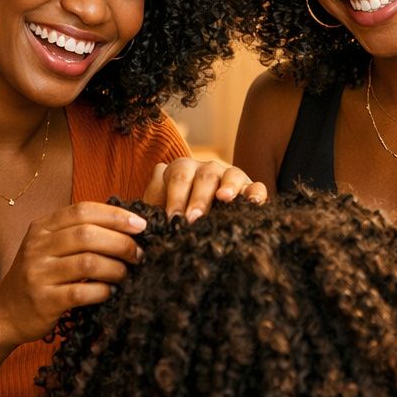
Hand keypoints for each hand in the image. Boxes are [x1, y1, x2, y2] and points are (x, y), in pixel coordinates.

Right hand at [0, 202, 147, 343]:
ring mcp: (38, 274)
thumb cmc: (39, 276)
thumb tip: (127, 224)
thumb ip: (78, 232)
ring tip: (126, 274)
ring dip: (116, 268)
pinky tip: (110, 292)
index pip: (82, 211)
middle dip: (121, 243)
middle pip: (88, 235)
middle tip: (138, 254)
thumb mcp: (49, 246)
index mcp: (42, 227)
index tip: (140, 224)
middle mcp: (37, 247)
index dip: (115, 215)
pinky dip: (103, 291)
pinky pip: (82, 292)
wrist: (4, 313)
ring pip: (88, 263)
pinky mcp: (44, 301)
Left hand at [142, 157, 266, 220]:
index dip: (174, 198)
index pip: (178, 177)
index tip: (172, 219)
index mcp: (181, 170)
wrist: (198, 226)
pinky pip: (256, 187)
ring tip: (223, 199)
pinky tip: (254, 204)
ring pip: (230, 175)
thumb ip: (150, 209)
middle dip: (198, 198)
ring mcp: (230, 177)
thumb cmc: (175, 220)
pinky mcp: (250, 189)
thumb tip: (139, 216)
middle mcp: (206, 169)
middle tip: (192, 218)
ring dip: (227, 186)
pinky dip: (256, 193)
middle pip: (204, 176)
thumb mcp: (159, 213)